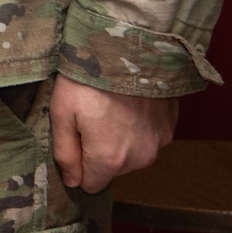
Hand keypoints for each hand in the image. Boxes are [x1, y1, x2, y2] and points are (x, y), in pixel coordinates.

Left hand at [50, 75, 177, 192]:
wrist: (127, 48)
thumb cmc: (87, 79)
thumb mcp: (61, 113)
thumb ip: (65, 153)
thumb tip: (72, 181)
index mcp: (110, 159)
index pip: (91, 184)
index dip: (78, 164)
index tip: (74, 138)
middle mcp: (139, 159)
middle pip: (112, 169)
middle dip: (98, 149)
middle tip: (90, 115)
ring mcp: (159, 143)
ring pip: (132, 154)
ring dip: (120, 138)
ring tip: (109, 106)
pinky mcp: (170, 127)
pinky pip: (148, 137)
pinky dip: (137, 126)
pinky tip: (128, 103)